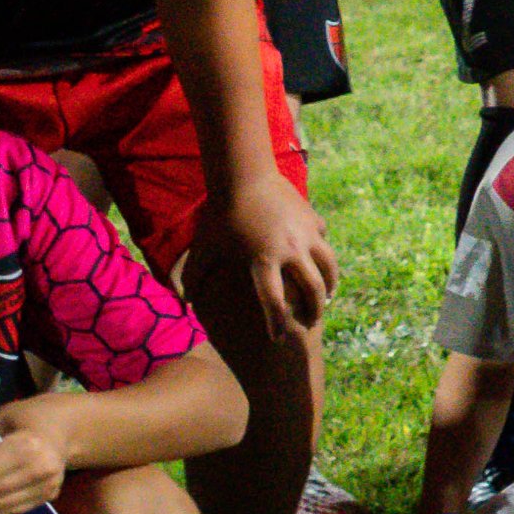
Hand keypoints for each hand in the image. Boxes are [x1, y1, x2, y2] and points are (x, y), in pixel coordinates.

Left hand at [207, 175, 340, 344]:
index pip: (273, 301)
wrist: (244, 174)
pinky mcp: (314, 220)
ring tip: (325, 297)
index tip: (279, 339)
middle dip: (314, 310)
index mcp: (262, 260)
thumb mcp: (205, 248)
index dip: (276, 324)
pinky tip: (318, 261)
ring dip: (329, 285)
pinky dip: (322, 256)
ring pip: (329, 266)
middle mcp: (290, 250)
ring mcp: (306, 234)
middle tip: (311, 322)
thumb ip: (194, 276)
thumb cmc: (220, 214)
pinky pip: (323, 242)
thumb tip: (185, 301)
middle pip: (311, 289)